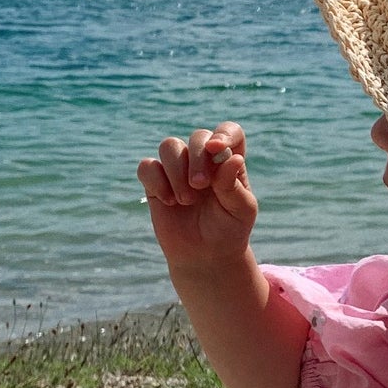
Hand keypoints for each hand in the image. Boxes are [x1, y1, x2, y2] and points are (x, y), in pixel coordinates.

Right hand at [138, 121, 257, 272]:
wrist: (206, 256)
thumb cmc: (228, 229)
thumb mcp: (240, 210)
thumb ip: (233, 184)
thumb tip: (232, 157)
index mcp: (229, 161)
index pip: (229, 131)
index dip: (224, 134)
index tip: (216, 149)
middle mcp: (204, 159)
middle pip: (198, 136)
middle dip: (198, 159)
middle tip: (200, 186)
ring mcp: (178, 168)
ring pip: (170, 145)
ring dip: (176, 171)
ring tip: (185, 200)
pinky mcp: (156, 182)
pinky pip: (147, 166)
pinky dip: (156, 181)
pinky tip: (168, 202)